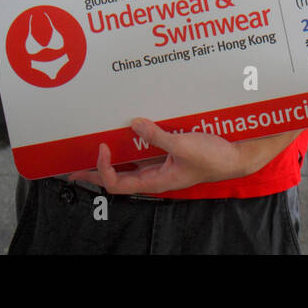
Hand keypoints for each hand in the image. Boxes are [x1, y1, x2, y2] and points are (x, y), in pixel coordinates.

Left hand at [67, 118, 248, 194]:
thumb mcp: (184, 145)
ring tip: (91, 152)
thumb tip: (134, 124)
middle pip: (116, 178)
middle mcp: (154, 176)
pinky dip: (129, 147)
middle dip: (94, 173)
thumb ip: (158, 136)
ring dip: (109, 161)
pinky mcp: (169, 155)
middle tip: (71, 168)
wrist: (236, 156)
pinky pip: (142, 153)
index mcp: (156, 181)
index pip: (118, 183)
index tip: (101, 146)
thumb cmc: (213, 157)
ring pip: (128, 166)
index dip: (103, 169)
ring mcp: (160, 166)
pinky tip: (124, 136)